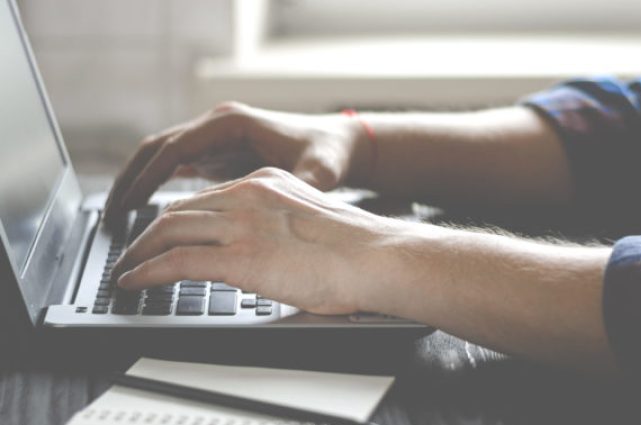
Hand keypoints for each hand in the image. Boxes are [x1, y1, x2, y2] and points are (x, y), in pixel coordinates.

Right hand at [103, 102, 369, 225]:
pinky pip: (178, 165)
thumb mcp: (319, 172)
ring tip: (119, 218)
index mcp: (232, 123)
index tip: (127, 206)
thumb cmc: (329, 154)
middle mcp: (219, 125)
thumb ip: (302, 186)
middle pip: (158, 148)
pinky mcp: (220, 151)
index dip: (148, 177)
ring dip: (139, 182)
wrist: (341, 144)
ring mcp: (217, 136)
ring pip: (163, 156)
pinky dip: (159, 185)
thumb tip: (292, 202)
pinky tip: (148, 214)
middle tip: (109, 216)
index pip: (175, 147)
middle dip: (131, 180)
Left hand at [110, 167, 400, 314]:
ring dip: (140, 251)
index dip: (181, 216)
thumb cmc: (360, 249)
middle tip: (137, 250)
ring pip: (168, 230)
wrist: (377, 256)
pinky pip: (174, 261)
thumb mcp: (312, 221)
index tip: (170, 232)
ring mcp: (242, 223)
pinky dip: (146, 272)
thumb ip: (283, 226)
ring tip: (128, 268)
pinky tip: (135, 282)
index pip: (209, 196)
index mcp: (269, 183)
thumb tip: (273, 252)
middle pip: (181, 208)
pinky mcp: (238, 256)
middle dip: (152, 231)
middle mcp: (249, 194)